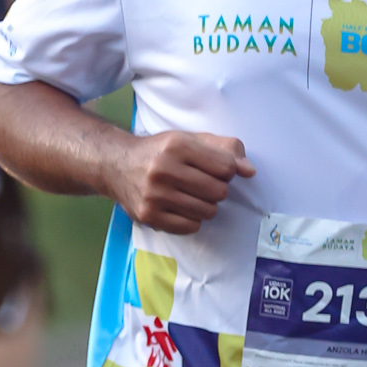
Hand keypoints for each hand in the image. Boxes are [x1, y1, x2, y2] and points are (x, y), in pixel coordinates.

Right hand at [115, 128, 253, 233]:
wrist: (116, 165)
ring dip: (206, 206)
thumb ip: (225, 149)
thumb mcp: (190, 139)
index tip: (215, 170)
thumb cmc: (160, 152)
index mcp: (177, 145)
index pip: (226, 167)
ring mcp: (154, 195)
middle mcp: (163, 170)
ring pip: (207, 212)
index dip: (227, 170)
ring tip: (191, 195)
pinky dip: (192, 219)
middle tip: (203, 184)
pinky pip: (190, 226)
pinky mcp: (148, 215)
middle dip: (217, 189)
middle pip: (219, 192)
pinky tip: (181, 207)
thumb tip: (250, 171)